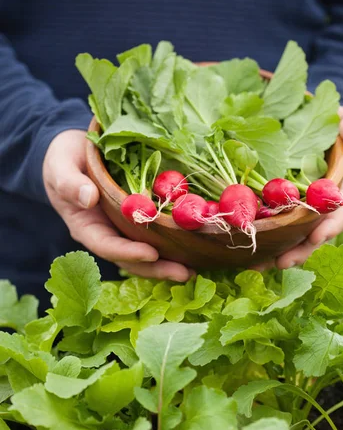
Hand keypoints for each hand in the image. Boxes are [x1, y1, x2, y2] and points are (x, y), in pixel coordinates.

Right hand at [43, 130, 191, 280]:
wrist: (74, 155)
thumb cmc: (63, 160)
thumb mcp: (61, 166)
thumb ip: (70, 183)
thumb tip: (88, 198)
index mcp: (86, 227)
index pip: (107, 246)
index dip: (128, 253)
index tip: (151, 254)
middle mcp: (107, 234)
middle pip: (131, 259)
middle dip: (157, 268)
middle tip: (184, 274)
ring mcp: (123, 231)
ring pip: (145, 254)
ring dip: (168, 264)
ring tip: (193, 271)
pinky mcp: (138, 222)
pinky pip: (155, 237)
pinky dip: (173, 245)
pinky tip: (194, 249)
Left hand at [270, 107, 342, 270]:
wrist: (308, 129)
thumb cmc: (331, 126)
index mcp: (339, 190)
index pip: (340, 213)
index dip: (331, 226)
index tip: (318, 236)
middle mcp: (320, 208)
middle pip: (313, 235)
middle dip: (300, 251)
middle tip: (282, 262)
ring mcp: (299, 212)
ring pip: (291, 239)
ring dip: (276, 254)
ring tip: (258, 267)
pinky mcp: (280, 211)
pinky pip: (272, 230)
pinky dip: (261, 244)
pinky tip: (242, 257)